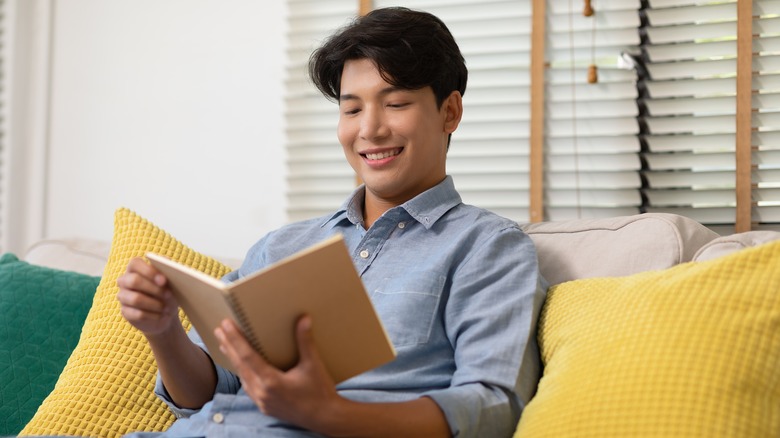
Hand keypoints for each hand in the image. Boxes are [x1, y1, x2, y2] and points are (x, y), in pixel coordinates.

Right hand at [116, 257, 179, 336]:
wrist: (165, 312)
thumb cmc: (166, 291)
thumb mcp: (169, 281)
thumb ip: (167, 272)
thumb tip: (167, 269)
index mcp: (135, 269)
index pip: (135, 263)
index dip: (149, 271)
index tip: (164, 280)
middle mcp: (125, 281)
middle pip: (134, 280)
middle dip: (154, 288)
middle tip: (169, 294)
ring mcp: (123, 296)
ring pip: (135, 299)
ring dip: (155, 304)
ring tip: (167, 308)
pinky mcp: (125, 312)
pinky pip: (138, 314)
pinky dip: (153, 315)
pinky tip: (162, 316)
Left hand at [215, 315, 341, 429]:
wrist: (325, 418)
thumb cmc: (320, 391)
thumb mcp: (313, 364)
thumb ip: (305, 341)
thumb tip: (304, 319)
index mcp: (271, 381)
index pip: (247, 356)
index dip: (235, 339)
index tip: (226, 325)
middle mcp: (262, 393)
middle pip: (240, 365)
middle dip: (228, 346)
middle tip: (219, 330)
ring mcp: (262, 401)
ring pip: (242, 376)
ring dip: (233, 359)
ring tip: (225, 345)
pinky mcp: (265, 406)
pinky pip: (248, 386)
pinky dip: (242, 372)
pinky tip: (241, 367)